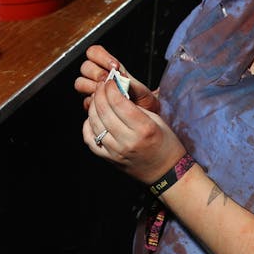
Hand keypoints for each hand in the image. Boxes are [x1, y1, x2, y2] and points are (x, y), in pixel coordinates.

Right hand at [73, 45, 156, 111]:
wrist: (143, 118)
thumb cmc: (143, 101)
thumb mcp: (141, 90)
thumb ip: (130, 82)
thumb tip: (120, 76)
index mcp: (110, 67)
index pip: (94, 53)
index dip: (101, 57)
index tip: (114, 66)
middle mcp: (99, 77)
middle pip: (85, 67)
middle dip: (97, 73)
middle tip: (110, 82)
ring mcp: (94, 90)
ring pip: (80, 82)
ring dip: (92, 88)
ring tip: (106, 94)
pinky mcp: (92, 105)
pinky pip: (85, 101)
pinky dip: (94, 103)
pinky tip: (105, 105)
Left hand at [82, 69, 185, 184]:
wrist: (165, 172)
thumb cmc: (165, 144)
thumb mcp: (157, 120)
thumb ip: (136, 107)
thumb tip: (118, 91)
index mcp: (144, 129)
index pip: (119, 103)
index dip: (111, 88)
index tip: (110, 81)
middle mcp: (128, 141)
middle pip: (104, 111)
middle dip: (100, 93)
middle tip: (101, 85)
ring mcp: (116, 151)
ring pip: (94, 124)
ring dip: (93, 107)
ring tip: (97, 98)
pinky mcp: (109, 159)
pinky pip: (90, 140)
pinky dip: (88, 126)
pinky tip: (93, 118)